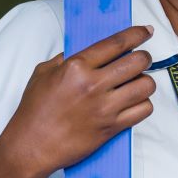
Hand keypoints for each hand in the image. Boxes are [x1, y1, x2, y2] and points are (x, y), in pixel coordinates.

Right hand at [0, 25, 157, 177]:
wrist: (32, 146)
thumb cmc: (35, 111)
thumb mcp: (43, 73)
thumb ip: (66, 58)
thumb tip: (87, 50)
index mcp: (76, 67)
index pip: (116, 43)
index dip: (136, 34)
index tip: (146, 31)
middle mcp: (94, 85)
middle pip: (138, 62)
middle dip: (144, 58)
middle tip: (141, 60)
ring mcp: (105, 107)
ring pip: (146, 86)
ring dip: (144, 81)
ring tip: (135, 83)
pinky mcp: (112, 127)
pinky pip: (143, 110)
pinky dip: (143, 104)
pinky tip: (133, 102)